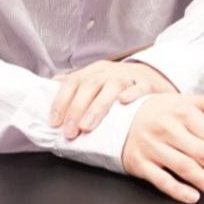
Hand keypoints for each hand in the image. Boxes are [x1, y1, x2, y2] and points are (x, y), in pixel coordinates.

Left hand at [51, 55, 176, 140]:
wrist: (154, 77)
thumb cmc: (120, 85)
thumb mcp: (97, 81)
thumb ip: (76, 85)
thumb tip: (50, 86)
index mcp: (94, 71)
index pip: (73, 81)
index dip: (61, 101)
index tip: (54, 122)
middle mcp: (109, 72)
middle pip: (90, 85)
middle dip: (77, 109)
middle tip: (70, 132)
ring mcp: (129, 77)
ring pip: (112, 86)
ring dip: (97, 106)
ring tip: (87, 126)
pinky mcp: (147, 84)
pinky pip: (140, 87)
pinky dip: (132, 94)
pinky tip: (124, 102)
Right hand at [120, 92, 203, 203]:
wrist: (116, 116)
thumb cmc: (156, 112)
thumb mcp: (183, 102)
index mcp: (185, 114)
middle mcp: (170, 130)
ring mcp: (154, 147)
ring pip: (186, 168)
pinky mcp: (139, 163)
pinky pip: (160, 178)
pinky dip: (177, 189)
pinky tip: (194, 198)